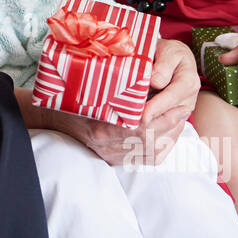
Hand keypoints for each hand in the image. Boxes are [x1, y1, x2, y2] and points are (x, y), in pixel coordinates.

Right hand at [38, 38, 195, 166]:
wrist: (53, 119)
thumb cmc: (72, 99)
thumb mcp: (91, 90)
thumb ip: (114, 88)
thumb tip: (147, 76)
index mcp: (101, 128)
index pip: (142, 128)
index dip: (164, 117)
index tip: (179, 104)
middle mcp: (106, 146)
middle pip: (150, 141)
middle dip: (171, 126)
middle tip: (184, 109)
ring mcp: (110, 156)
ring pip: (151, 154)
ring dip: (169, 137)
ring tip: (179, 120)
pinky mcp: (114, 161)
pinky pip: (145, 160)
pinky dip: (162, 148)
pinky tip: (169, 134)